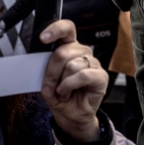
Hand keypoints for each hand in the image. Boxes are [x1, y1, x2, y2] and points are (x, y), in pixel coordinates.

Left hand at [39, 20, 107, 142]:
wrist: (71, 115)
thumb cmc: (59, 95)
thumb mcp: (46, 82)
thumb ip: (44, 71)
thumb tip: (41, 66)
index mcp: (68, 47)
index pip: (66, 29)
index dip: (56, 29)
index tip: (43, 38)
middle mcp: (82, 51)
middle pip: (62, 52)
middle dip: (51, 71)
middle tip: (49, 85)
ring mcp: (93, 63)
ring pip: (71, 64)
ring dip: (61, 82)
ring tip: (61, 91)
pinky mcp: (101, 76)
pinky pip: (83, 75)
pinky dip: (70, 85)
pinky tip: (67, 92)